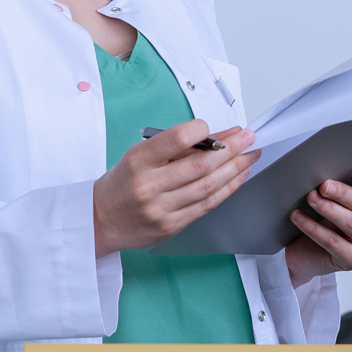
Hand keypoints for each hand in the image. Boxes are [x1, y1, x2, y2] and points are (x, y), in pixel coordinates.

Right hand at [94, 120, 258, 255]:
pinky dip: (227, 188)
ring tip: (250, 155)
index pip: (175, 139)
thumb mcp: (139, 155)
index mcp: (137, 161)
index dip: (201, 130)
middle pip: (200, 165)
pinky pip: (207, 205)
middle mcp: (149, 186)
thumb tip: (216, 135)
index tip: (214, 126)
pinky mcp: (172, 225)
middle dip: (231, 148)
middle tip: (248, 137)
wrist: (100, 220)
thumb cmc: (123, 183)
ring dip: (235, 168)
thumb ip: (175, 146)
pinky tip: (238, 176)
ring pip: (208, 186)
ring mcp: (161, 208)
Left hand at [284, 152, 351, 287]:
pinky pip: (332, 242)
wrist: (310, 252)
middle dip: (343, 192)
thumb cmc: (328, 219)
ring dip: (328, 209)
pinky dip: (313, 228)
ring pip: (350, 223)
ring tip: (311, 198)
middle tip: (324, 184)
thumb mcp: (341, 195)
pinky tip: (298, 217)